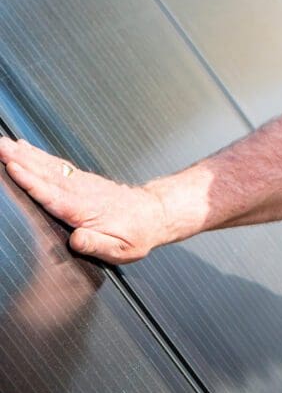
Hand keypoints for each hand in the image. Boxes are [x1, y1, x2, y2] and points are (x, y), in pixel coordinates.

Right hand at [0, 137, 168, 263]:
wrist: (155, 214)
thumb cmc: (137, 234)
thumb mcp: (120, 249)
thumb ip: (96, 244)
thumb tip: (76, 240)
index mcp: (84, 210)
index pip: (52, 195)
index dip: (31, 181)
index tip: (13, 166)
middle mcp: (80, 192)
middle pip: (44, 174)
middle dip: (19, 159)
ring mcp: (81, 183)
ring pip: (48, 166)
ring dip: (24, 153)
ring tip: (2, 143)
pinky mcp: (81, 180)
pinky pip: (56, 165)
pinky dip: (38, 155)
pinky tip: (24, 148)